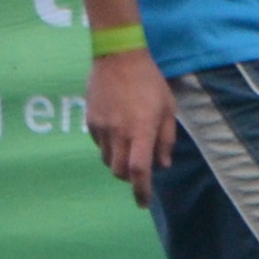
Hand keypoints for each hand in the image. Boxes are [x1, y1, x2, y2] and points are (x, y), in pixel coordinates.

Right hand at [86, 47, 177, 204]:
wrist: (118, 56)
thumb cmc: (149, 81)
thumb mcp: (168, 108)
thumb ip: (166, 139)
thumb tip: (162, 165)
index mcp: (141, 129)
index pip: (139, 170)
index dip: (141, 191)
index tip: (143, 202)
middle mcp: (119, 132)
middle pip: (120, 171)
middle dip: (130, 177)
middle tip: (140, 171)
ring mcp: (102, 127)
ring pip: (108, 160)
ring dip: (119, 162)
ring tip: (129, 147)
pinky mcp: (91, 121)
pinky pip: (99, 145)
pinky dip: (109, 147)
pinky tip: (117, 132)